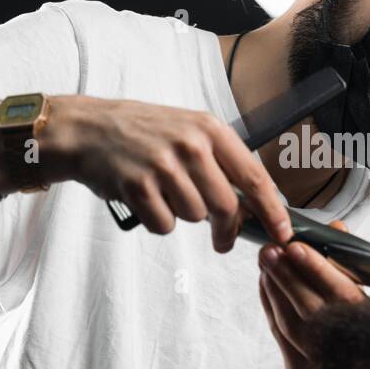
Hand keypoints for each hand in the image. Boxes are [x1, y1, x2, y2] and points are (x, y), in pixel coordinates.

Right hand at [45, 95, 292, 250]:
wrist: (87, 129)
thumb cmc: (142, 133)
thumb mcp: (188, 131)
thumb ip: (220, 162)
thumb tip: (255, 204)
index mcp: (210, 129)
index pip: (254, 177)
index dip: (272, 210)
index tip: (282, 233)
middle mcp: (190, 144)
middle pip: (227, 207)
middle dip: (227, 230)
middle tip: (221, 240)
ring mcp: (163, 165)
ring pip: (195, 217)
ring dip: (183, 216)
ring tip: (164, 194)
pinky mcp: (138, 185)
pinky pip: (164, 225)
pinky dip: (157, 221)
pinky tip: (146, 200)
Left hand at [257, 221, 365, 368]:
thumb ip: (358, 265)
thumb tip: (337, 229)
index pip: (343, 297)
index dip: (317, 271)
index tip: (295, 247)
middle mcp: (349, 354)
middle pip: (309, 311)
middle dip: (286, 276)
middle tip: (269, 248)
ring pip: (290, 325)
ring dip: (274, 289)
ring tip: (266, 260)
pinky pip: (280, 335)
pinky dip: (270, 305)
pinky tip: (266, 282)